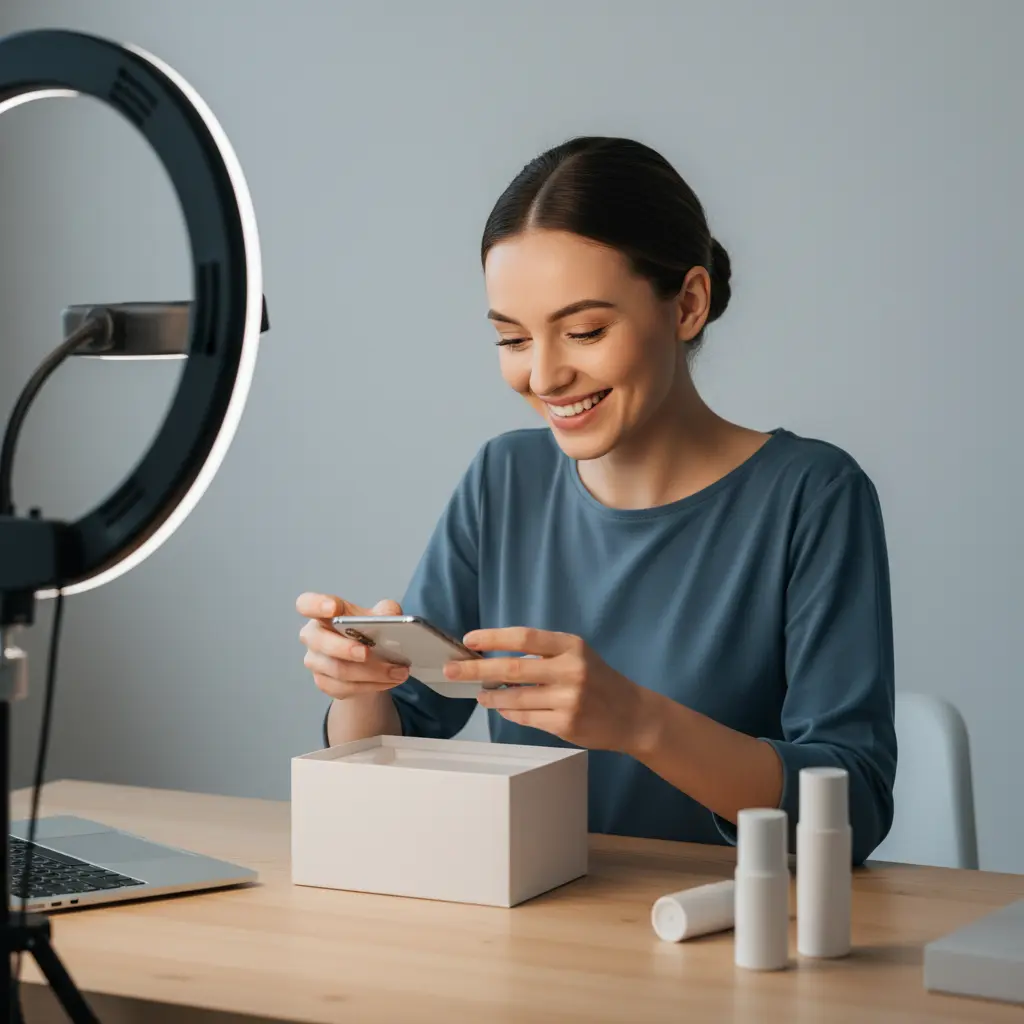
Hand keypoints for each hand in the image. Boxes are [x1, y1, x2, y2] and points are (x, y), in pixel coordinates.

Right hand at [296, 592, 409, 699]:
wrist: (368, 661)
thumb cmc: (369, 631)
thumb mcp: (382, 615)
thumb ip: (387, 612)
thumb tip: (391, 618)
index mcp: (323, 613)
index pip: (307, 604)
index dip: (317, 605)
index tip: (333, 608)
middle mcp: (314, 636)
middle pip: (321, 642)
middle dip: (346, 648)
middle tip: (368, 653)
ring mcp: (316, 662)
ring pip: (338, 670)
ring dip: (371, 672)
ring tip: (397, 671)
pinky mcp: (324, 683)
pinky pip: (345, 688)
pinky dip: (371, 685)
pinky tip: (389, 680)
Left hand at [444, 627, 649, 752]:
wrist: (632, 714)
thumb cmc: (598, 680)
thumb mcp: (577, 655)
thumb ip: (542, 655)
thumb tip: (495, 658)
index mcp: (571, 646)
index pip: (524, 637)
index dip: (493, 637)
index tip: (469, 640)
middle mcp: (570, 670)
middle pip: (511, 669)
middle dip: (476, 669)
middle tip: (452, 669)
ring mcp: (568, 699)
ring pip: (514, 699)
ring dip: (490, 697)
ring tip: (479, 694)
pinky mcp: (565, 725)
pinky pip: (525, 718)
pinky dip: (510, 713)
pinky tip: (503, 709)